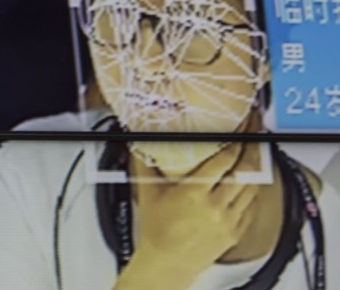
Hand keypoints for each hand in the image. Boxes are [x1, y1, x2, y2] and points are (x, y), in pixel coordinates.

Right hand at [120, 144, 262, 286]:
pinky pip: (252, 208)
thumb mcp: (148, 193)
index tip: (237, 132)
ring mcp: (229, 221)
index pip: (223, 162)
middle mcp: (216, 207)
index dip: (234, 144)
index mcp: (195, 194)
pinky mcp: (236, 232)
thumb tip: (140, 144)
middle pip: (244, 173)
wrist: (167, 263)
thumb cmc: (157, 232)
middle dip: (251, 151)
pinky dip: (253, 193)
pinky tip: (250, 185)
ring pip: (253, 190)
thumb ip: (145, 164)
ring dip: (255, 171)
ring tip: (255, 156)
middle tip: (254, 137)